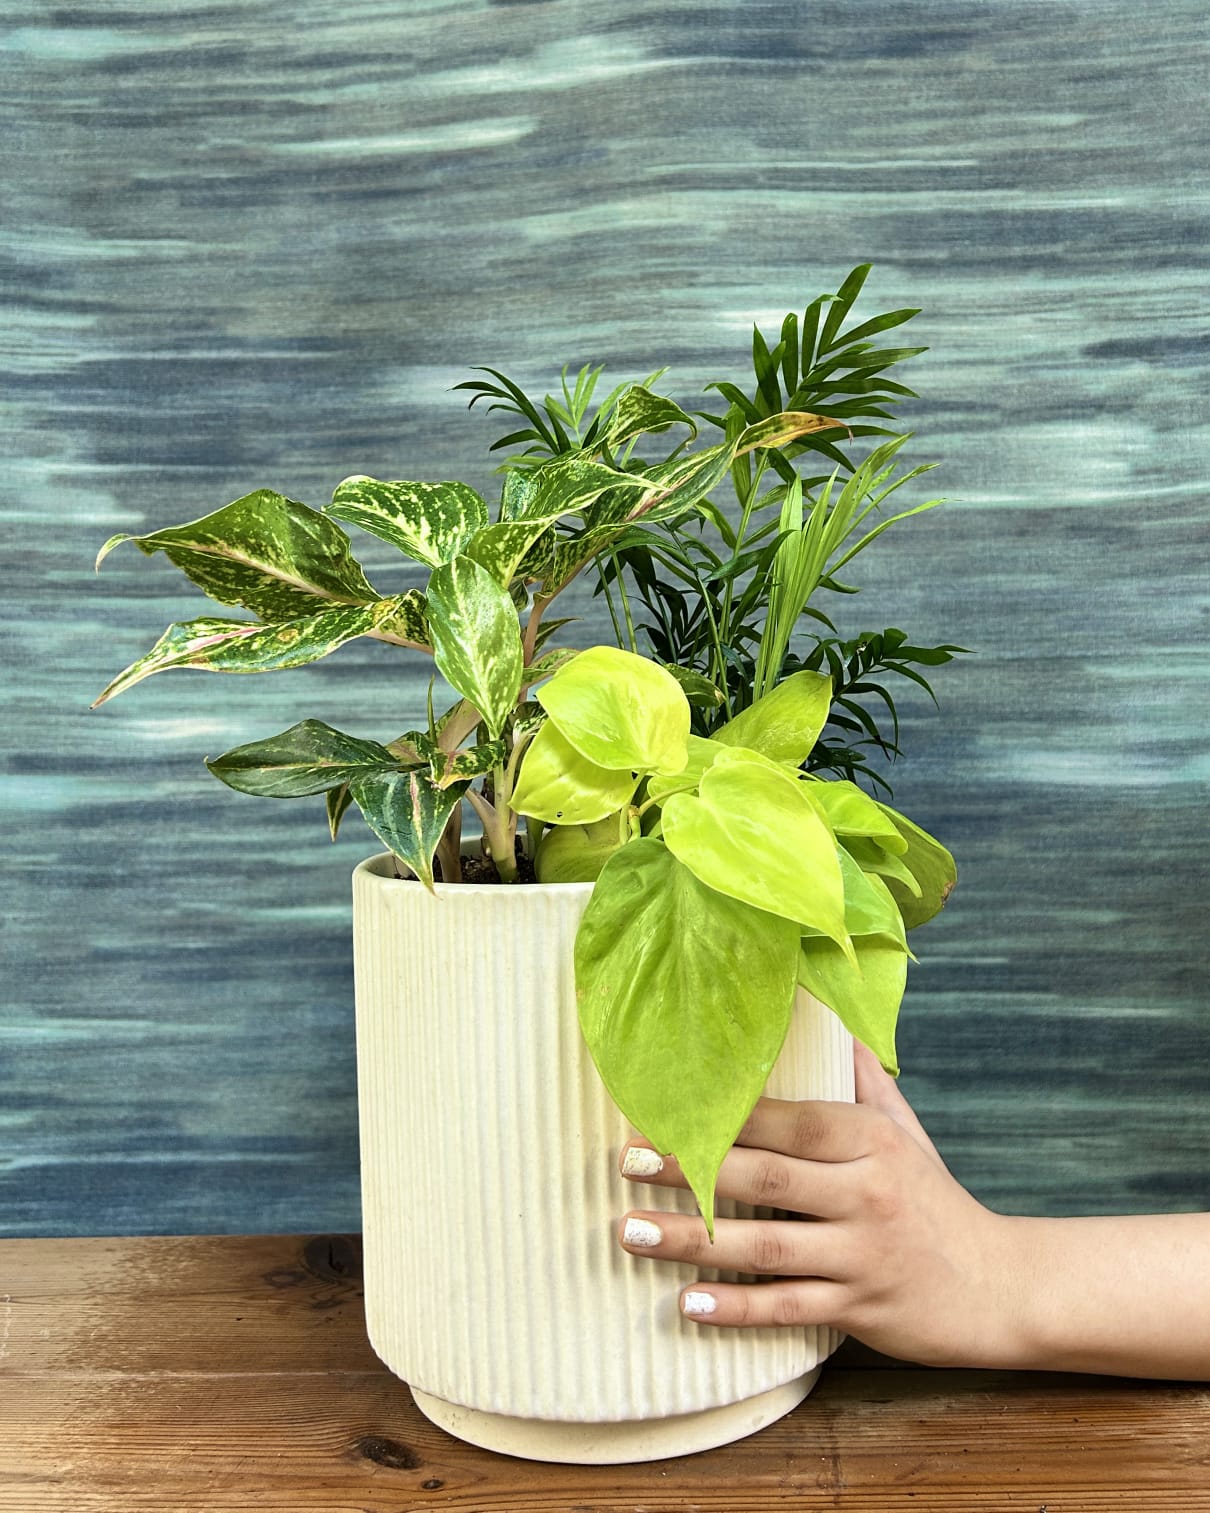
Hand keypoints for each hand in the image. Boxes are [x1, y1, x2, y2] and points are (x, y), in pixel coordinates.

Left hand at [617, 1043, 1024, 1367]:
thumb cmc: (935, 1201)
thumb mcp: (905, 1132)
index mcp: (872, 1141)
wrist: (1001, 1288)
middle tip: (628, 1163)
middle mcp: (868, 1194)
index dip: (725, 1116)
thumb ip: (861, 1079)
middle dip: (692, 1168)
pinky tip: (687, 1304)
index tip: (663, 1109)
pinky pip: (787, 1308)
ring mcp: (863, 1256)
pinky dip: (736, 1308)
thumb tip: (826, 1012)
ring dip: (692, 1240)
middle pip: (767, 1178)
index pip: (790, 1121)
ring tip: (631, 1233)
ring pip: (766, 1246)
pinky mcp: (861, 1310)